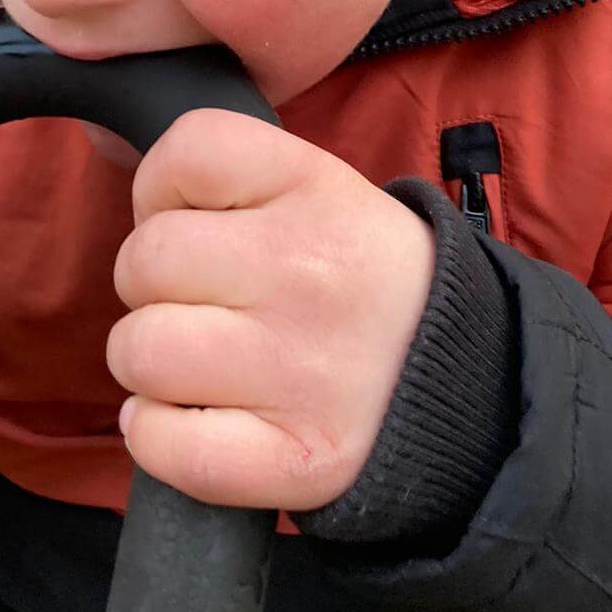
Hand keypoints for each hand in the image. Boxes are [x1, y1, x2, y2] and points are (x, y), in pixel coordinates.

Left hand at [107, 110, 433, 510]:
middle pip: (143, 261)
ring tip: (199, 361)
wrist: (471, 378)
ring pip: (140, 353)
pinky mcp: (298, 459)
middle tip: (200, 300)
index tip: (194, 218)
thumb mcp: (329, 190)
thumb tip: (142, 214)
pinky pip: (166, 447)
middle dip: (150, 284)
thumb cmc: (365, 279)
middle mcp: (306, 273)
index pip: (187, 151)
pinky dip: (156, 438)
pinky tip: (189, 420)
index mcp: (317, 190)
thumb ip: (239, 181)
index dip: (161, 186)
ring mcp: (301, 372)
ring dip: (149, 364)